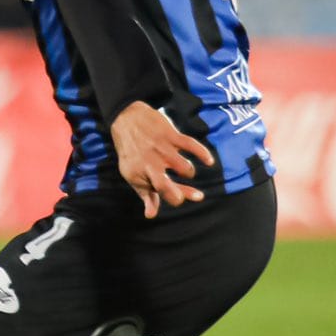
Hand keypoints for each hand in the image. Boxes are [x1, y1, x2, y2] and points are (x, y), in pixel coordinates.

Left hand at [111, 101, 215, 217]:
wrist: (127, 119)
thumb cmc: (131, 152)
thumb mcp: (132, 174)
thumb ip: (145, 195)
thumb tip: (151, 216)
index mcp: (140, 174)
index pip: (159, 192)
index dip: (174, 198)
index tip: (181, 198)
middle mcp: (150, 163)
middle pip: (166, 185)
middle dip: (183, 193)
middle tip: (198, 195)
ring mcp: (162, 149)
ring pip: (184, 167)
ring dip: (189, 172)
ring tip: (186, 171)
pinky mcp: (171, 135)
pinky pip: (192, 145)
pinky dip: (203, 153)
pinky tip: (209, 161)